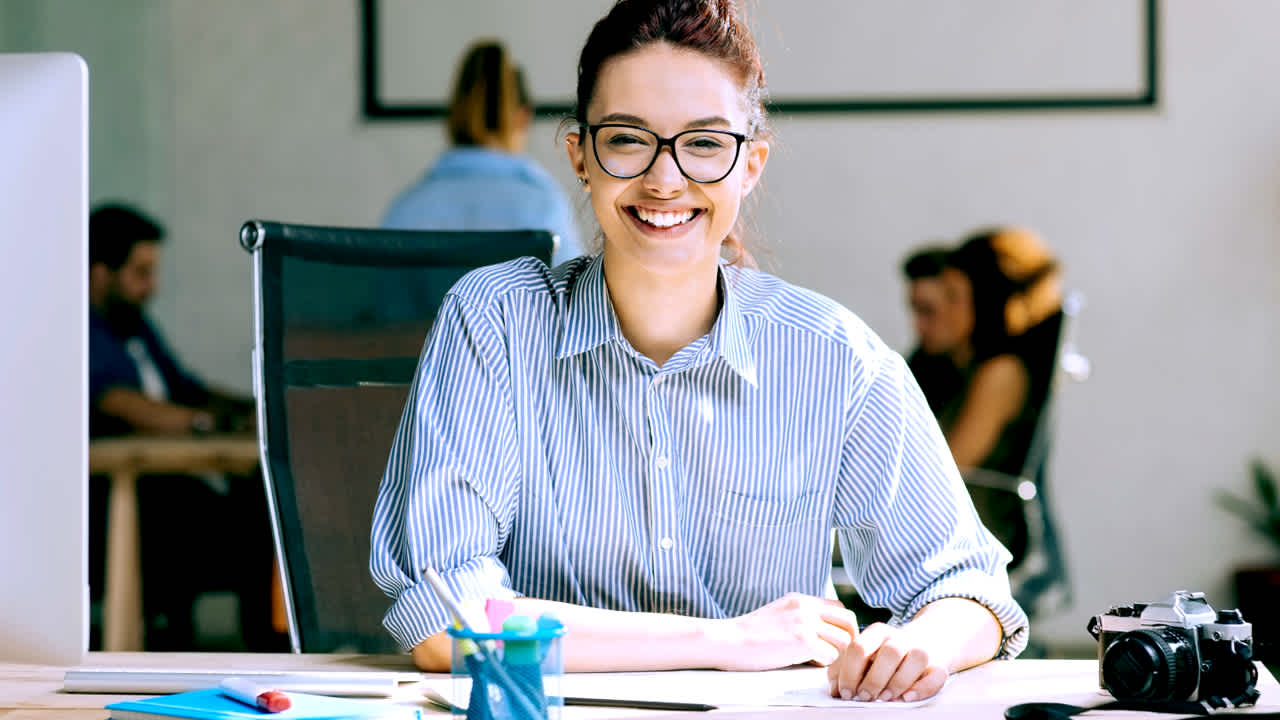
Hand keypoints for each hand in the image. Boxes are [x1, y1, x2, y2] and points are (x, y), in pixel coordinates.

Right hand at [710, 593, 857, 670]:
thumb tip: (824, 633)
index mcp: (800, 600)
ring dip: (835, 655)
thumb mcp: (778, 614)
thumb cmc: (749, 635)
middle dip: (848, 639)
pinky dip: (823, 665)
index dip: (842, 626)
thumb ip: (801, 616)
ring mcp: (805, 623)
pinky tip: (807, 664)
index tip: (834, 641)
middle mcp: (806, 607)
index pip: (839, 608)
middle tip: (836, 654)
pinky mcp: (802, 641)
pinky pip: (830, 656)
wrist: (728, 640)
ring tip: (817, 660)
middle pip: (849, 620)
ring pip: (844, 640)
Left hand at [826, 621, 947, 702]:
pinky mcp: (939, 664)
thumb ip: (846, 668)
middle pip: (889, 652)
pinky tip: (907, 697)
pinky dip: (922, 688)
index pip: (859, 647)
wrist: (927, 640)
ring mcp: (922, 649)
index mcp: (877, 632)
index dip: (849, 672)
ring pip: (916, 658)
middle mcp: (901, 637)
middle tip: (865, 697)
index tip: (845, 692)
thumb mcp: (866, 655)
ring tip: (885, 697)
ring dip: (898, 681)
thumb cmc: (886, 654)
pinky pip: (936, 675)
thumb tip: (835, 690)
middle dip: (874, 679)